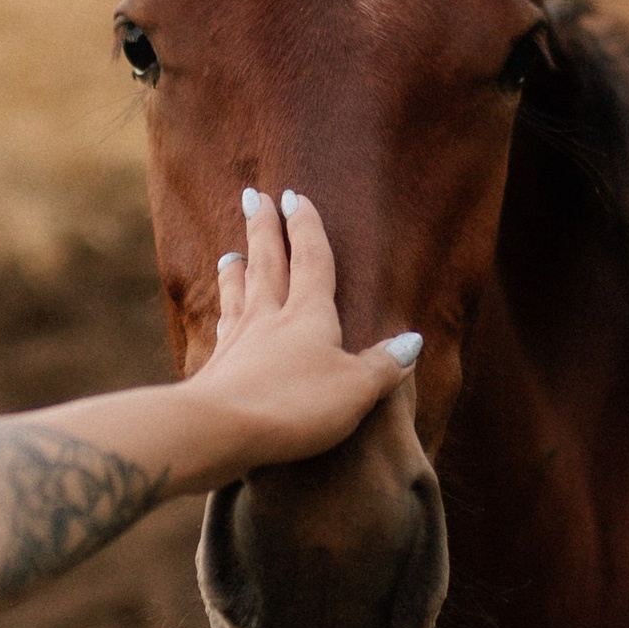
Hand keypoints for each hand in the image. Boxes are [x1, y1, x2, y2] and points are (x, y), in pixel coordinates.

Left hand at [180, 188, 418, 485]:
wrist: (218, 431)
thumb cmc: (293, 405)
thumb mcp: (355, 389)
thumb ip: (383, 366)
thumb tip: (412, 341)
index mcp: (309, 314)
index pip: (311, 260)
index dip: (306, 227)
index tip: (296, 196)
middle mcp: (269, 318)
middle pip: (267, 263)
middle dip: (264, 228)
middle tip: (255, 197)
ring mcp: (238, 342)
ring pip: (238, 294)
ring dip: (236, 270)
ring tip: (230, 253)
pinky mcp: (216, 370)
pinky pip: (222, 330)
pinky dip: (222, 315)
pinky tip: (220, 319)